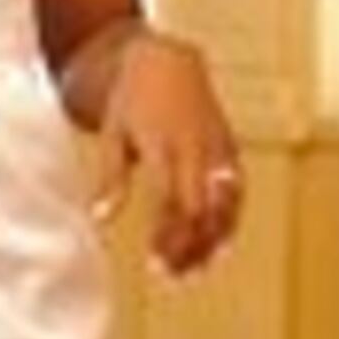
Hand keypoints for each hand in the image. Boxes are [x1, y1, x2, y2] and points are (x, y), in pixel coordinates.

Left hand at [90, 35, 243, 276]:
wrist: (168, 60)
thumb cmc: (132, 99)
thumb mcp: (112, 133)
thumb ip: (109, 178)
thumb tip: (101, 219)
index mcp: (165, 142)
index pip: (171, 200)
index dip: (167, 235)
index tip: (156, 265)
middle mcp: (198, 147)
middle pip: (202, 209)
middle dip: (190, 246)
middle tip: (172, 278)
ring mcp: (220, 149)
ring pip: (226, 205)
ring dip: (211, 242)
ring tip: (192, 273)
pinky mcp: (231, 151)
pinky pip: (237, 194)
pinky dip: (229, 224)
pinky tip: (215, 251)